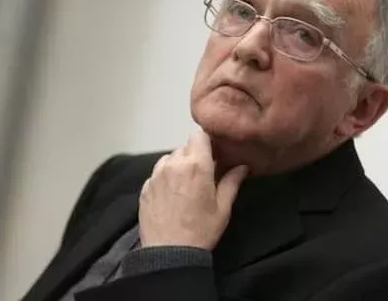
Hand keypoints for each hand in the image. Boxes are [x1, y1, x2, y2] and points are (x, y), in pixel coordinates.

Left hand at [138, 131, 247, 249]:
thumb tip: (242, 166)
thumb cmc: (200, 231)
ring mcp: (156, 175)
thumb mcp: (223, 208)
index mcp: (195, 165)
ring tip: (186, 185)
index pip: (199, 134)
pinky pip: (157, 174)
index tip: (214, 153)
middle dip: (195, 155)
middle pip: (185, 146)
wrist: (169, 254)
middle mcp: (173, 164)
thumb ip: (232, 182)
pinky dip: (166, 178)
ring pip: (170, 158)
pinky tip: (173, 196)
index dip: (207, 141)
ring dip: (179, 165)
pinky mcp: (145, 187)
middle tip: (204, 174)